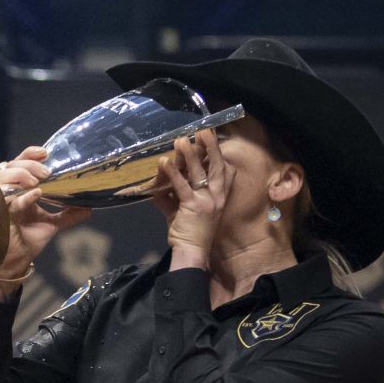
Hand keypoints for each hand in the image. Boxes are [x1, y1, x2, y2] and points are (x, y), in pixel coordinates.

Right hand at [0, 147, 87, 301]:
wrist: (19, 262)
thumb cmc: (29, 240)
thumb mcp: (53, 224)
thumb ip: (69, 214)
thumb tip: (89, 208)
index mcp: (19, 189)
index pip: (20, 163)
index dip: (30, 155)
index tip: (45, 153)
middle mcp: (8, 192)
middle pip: (10, 164)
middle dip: (28, 164)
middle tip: (47, 173)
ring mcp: (1, 202)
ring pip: (2, 176)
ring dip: (20, 174)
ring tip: (38, 182)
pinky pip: (6, 200)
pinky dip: (22, 196)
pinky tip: (35, 194)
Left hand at [152, 127, 227, 267]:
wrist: (192, 252)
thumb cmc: (190, 232)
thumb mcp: (182, 209)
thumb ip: (172, 195)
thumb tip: (158, 180)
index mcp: (220, 196)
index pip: (225, 171)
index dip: (219, 155)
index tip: (212, 137)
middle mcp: (217, 196)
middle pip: (216, 166)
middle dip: (210, 147)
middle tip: (203, 131)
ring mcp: (206, 201)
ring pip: (198, 173)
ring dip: (189, 155)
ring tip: (181, 140)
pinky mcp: (193, 206)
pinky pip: (181, 186)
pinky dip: (172, 173)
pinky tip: (165, 161)